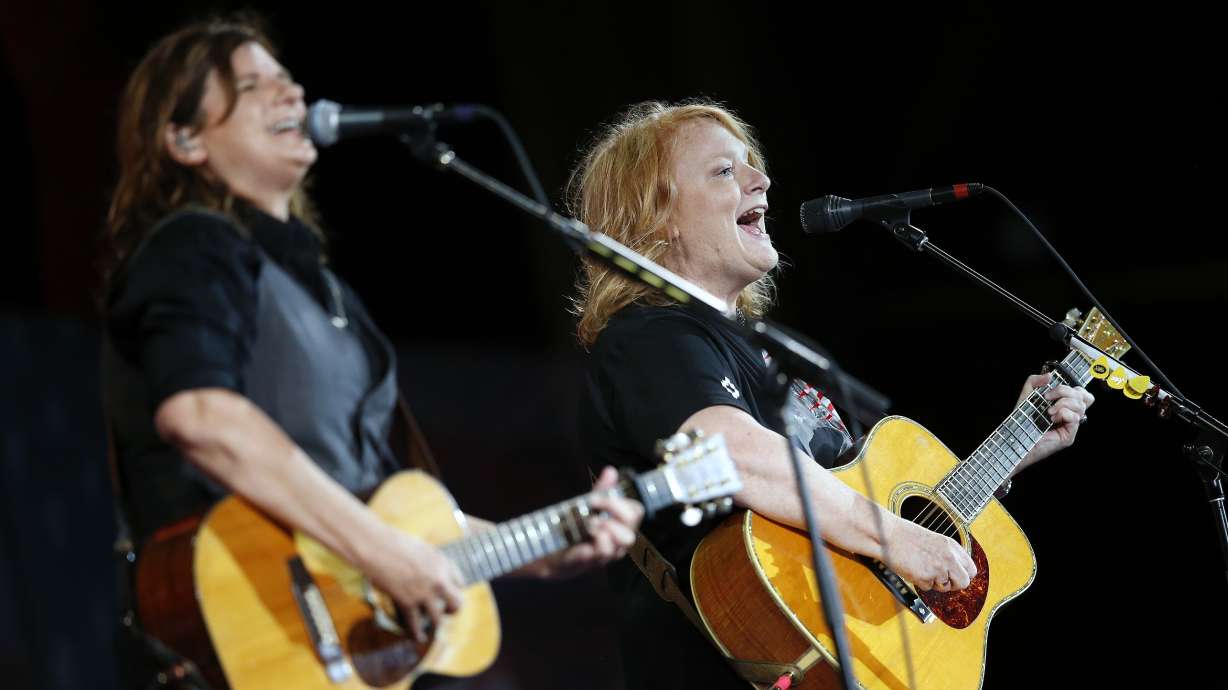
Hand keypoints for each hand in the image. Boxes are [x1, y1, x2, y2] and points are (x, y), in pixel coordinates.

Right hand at [360, 527, 463, 641]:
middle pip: (457, 603)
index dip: (455, 589)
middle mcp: (438, 580)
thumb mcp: (423, 548)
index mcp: (443, 563)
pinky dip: (417, 633)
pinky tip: (418, 637)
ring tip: (435, 628)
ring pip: (438, 619)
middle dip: (453, 609)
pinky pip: (414, 624)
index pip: (460, 582)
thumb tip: (435, 573)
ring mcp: (423, 593)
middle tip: (447, 611)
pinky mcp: (407, 603)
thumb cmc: (396, 543)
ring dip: (436, 624)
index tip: (449, 593)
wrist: (377, 548)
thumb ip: (433, 562)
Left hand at [531, 466, 644, 578]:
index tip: (596, 498)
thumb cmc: (574, 528)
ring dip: (601, 533)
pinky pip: (591, 558)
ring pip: (614, 549)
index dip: (620, 503)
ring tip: (587, 526)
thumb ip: (602, 491)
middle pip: (630, 535)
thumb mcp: (588, 507)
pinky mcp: (582, 565)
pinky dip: (587, 549)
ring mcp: (601, 558)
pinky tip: (581, 544)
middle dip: (612, 518)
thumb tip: (611, 470)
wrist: (549, 552)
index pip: (636, 514)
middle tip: (594, 514)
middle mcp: (616, 546)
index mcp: (620, 529)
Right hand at [884, 519, 976, 592]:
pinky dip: (920, 582)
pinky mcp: (925, 577)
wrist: (889, 535)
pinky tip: (913, 569)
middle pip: (964, 582)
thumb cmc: (907, 536)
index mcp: (952, 546)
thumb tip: (956, 571)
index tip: (954, 575)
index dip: (962, 574)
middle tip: (941, 579)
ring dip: (934, 583)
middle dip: (953, 584)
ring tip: (921, 568)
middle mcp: (949, 558)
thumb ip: (949, 554)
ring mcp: (938, 568)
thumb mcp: (936, 540)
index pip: (971, 569)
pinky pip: (928, 588)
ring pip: (945, 588)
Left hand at [1016, 373, 1095, 469]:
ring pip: (1081, 406)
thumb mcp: (1026, 395)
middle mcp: (1070, 416)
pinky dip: (1063, 413)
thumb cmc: (1021, 420)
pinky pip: (1075, 418)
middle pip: (1085, 397)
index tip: (1056, 388)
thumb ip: (1034, 381)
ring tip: (1048, 410)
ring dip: (1063, 403)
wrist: (1014, 438)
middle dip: (1065, 391)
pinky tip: (1051, 418)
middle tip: (1047, 397)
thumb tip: (1049, 375)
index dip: (1075, 388)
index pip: (1083, 394)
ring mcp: (1071, 426)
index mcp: (1065, 406)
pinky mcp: (1069, 436)